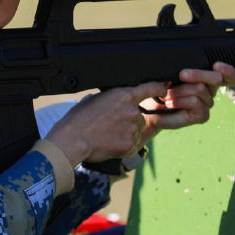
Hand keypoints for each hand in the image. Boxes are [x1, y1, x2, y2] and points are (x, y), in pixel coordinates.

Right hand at [45, 81, 167, 166]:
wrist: (72, 139)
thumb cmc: (79, 118)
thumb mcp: (95, 98)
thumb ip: (112, 98)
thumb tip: (116, 102)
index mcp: (124, 95)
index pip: (151, 88)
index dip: (158, 89)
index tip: (162, 91)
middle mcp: (133, 111)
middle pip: (139, 115)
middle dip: (128, 120)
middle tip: (110, 124)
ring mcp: (133, 129)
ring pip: (135, 131)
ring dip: (126, 133)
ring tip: (107, 135)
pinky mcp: (130, 145)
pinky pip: (131, 145)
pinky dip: (122, 146)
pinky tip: (108, 144)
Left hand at [139, 62, 234, 134]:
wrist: (151, 108)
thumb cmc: (161, 90)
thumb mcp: (170, 75)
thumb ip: (183, 69)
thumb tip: (187, 67)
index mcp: (206, 79)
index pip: (228, 75)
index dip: (227, 70)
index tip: (216, 65)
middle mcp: (210, 91)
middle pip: (216, 78)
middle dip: (198, 74)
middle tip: (182, 74)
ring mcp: (207, 103)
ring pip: (201, 89)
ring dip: (180, 90)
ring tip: (168, 95)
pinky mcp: (202, 115)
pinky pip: (195, 102)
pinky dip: (180, 101)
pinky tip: (171, 104)